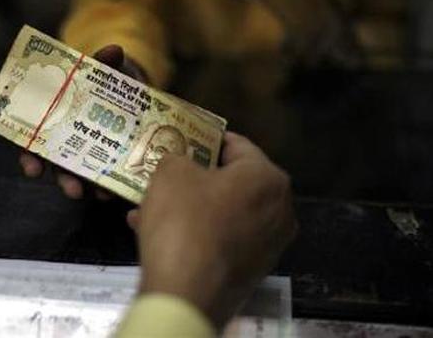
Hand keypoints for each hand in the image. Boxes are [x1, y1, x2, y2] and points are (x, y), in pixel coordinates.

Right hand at [19, 45, 147, 198]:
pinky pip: (104, 177)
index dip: (30, 158)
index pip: (34, 144)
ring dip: (91, 186)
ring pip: (81, 176)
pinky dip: (108, 185)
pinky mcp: (107, 160)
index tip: (33, 170)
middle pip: (58, 167)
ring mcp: (86, 154)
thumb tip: (114, 51)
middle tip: (74, 190)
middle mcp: (65, 143)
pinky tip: (115, 191)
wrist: (126, 89)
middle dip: (64, 180)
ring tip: (99, 195)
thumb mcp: (101, 69)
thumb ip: (103, 63)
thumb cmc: (102, 80)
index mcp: (53, 122)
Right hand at [128, 132, 295, 328]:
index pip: (236, 145)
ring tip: (152, 206)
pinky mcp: (253, 270)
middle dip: (196, 178)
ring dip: (190, 207)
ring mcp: (269, 244)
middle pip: (232, 182)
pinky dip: (196, 232)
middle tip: (169, 174)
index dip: (206, 139)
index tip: (185, 140)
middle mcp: (280, 209)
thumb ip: (179, 158)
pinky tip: (160, 234)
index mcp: (268, 178)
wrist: (187, 294)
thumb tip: (182, 164)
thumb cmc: (184, 220)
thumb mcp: (171, 173)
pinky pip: (222, 239)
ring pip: (224, 212)